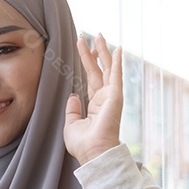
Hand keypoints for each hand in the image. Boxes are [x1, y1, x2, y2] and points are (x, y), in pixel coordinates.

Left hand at [64, 34, 122, 165]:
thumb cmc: (83, 144)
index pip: (90, 78)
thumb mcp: (71, 124)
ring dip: (103, 52)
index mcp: (94, 105)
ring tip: (99, 36)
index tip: (82, 48)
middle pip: (98, 70)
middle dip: (94, 53)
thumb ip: (72, 109)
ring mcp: (111, 96)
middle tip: (90, 36)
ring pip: (106, 69)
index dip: (86, 63)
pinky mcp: (115, 96)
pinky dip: (117, 62)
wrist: (94, 153)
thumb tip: (73, 95)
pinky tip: (117, 49)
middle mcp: (104, 98)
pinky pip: (116, 75)